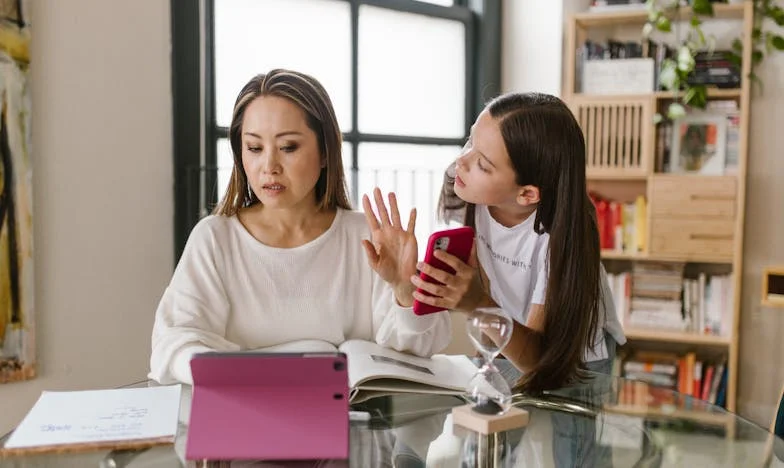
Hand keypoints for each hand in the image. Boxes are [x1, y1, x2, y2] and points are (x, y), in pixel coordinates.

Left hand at [362, 188, 418, 305]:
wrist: (402, 279)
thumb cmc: (387, 273)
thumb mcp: (375, 264)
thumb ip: (370, 252)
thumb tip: (363, 239)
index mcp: (378, 238)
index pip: (372, 219)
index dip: (368, 208)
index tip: (365, 196)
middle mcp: (389, 233)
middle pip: (383, 213)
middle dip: (379, 201)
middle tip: (376, 189)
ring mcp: (399, 234)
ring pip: (396, 215)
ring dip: (393, 204)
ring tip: (390, 193)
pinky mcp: (410, 238)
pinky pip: (411, 225)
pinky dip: (412, 217)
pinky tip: (412, 209)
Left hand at [411, 243, 488, 311]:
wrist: (479, 303)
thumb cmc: (474, 283)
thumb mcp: (474, 268)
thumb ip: (470, 255)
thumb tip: (471, 240)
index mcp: (467, 273)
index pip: (456, 263)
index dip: (445, 257)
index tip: (435, 251)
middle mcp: (462, 285)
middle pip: (443, 277)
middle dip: (429, 270)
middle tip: (418, 264)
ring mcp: (455, 296)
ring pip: (436, 289)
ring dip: (423, 284)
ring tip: (413, 277)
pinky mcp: (450, 305)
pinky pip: (435, 302)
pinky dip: (424, 298)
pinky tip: (416, 293)